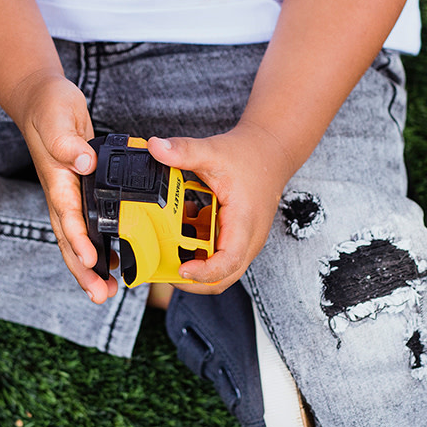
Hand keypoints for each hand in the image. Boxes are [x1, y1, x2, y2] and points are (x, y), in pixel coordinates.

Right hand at [10, 71, 117, 302]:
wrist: (44, 99)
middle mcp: (63, 194)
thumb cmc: (49, 107)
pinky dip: (100, 246)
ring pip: (79, 239)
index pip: (67, 216)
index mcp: (57, 180)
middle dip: (83, 270)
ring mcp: (72, 195)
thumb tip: (84, 161)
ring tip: (108, 292)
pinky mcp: (84, 191)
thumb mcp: (57, 118)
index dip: (78, 240)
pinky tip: (114, 263)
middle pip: (70, 240)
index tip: (91, 260)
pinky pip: (90, 225)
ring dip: (91, 266)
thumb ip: (66, 142)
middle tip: (100, 295)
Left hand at [147, 120, 293, 293]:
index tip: (181, 269)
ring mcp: (244, 242)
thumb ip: (184, 150)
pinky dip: (198, 249)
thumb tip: (155, 147)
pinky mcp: (237, 238)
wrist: (271, 153)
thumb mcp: (213, 151)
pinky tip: (185, 226)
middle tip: (164, 269)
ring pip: (219, 271)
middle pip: (223, 278)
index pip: (229, 261)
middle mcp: (248, 239)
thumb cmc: (249, 156)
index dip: (204, 272)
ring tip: (170, 245)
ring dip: (193, 263)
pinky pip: (217, 256)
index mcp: (244, 222)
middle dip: (193, 280)